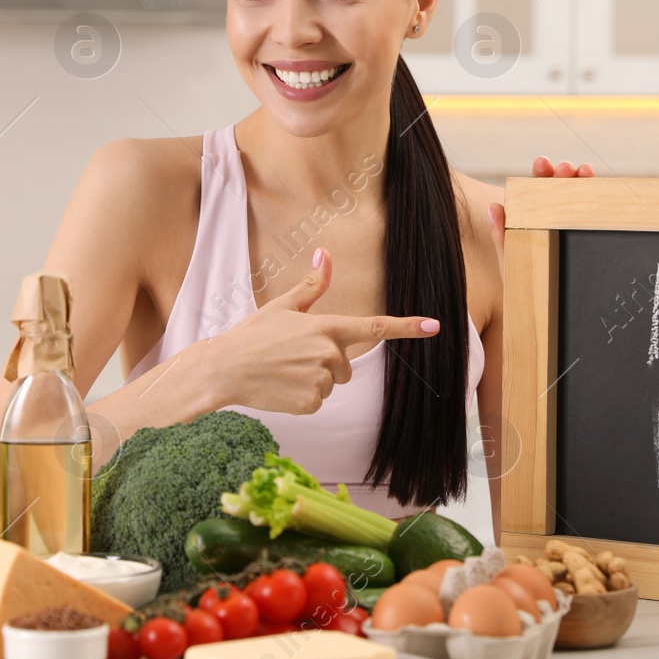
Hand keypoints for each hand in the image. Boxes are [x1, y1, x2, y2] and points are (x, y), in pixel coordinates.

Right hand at [198, 249, 439, 414]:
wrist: (224, 369)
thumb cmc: (253, 335)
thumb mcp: (283, 307)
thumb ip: (312, 285)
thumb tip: (326, 254)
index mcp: (327, 327)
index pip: (375, 327)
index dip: (407, 327)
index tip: (434, 326)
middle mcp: (329, 354)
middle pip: (346, 365)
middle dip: (326, 362)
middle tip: (292, 356)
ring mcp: (320, 380)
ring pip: (331, 384)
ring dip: (313, 380)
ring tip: (283, 371)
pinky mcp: (310, 403)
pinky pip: (317, 402)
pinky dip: (301, 397)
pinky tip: (281, 387)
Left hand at [487, 156, 595, 279]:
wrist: (541, 316)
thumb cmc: (523, 287)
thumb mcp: (511, 261)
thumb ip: (501, 237)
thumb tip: (493, 207)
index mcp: (533, 220)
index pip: (537, 192)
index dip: (540, 174)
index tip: (543, 162)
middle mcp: (554, 221)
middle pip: (560, 190)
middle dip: (564, 174)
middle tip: (566, 167)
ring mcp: (573, 230)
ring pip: (581, 200)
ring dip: (583, 182)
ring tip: (585, 172)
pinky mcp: (589, 241)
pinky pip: (597, 219)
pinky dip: (601, 201)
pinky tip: (603, 191)